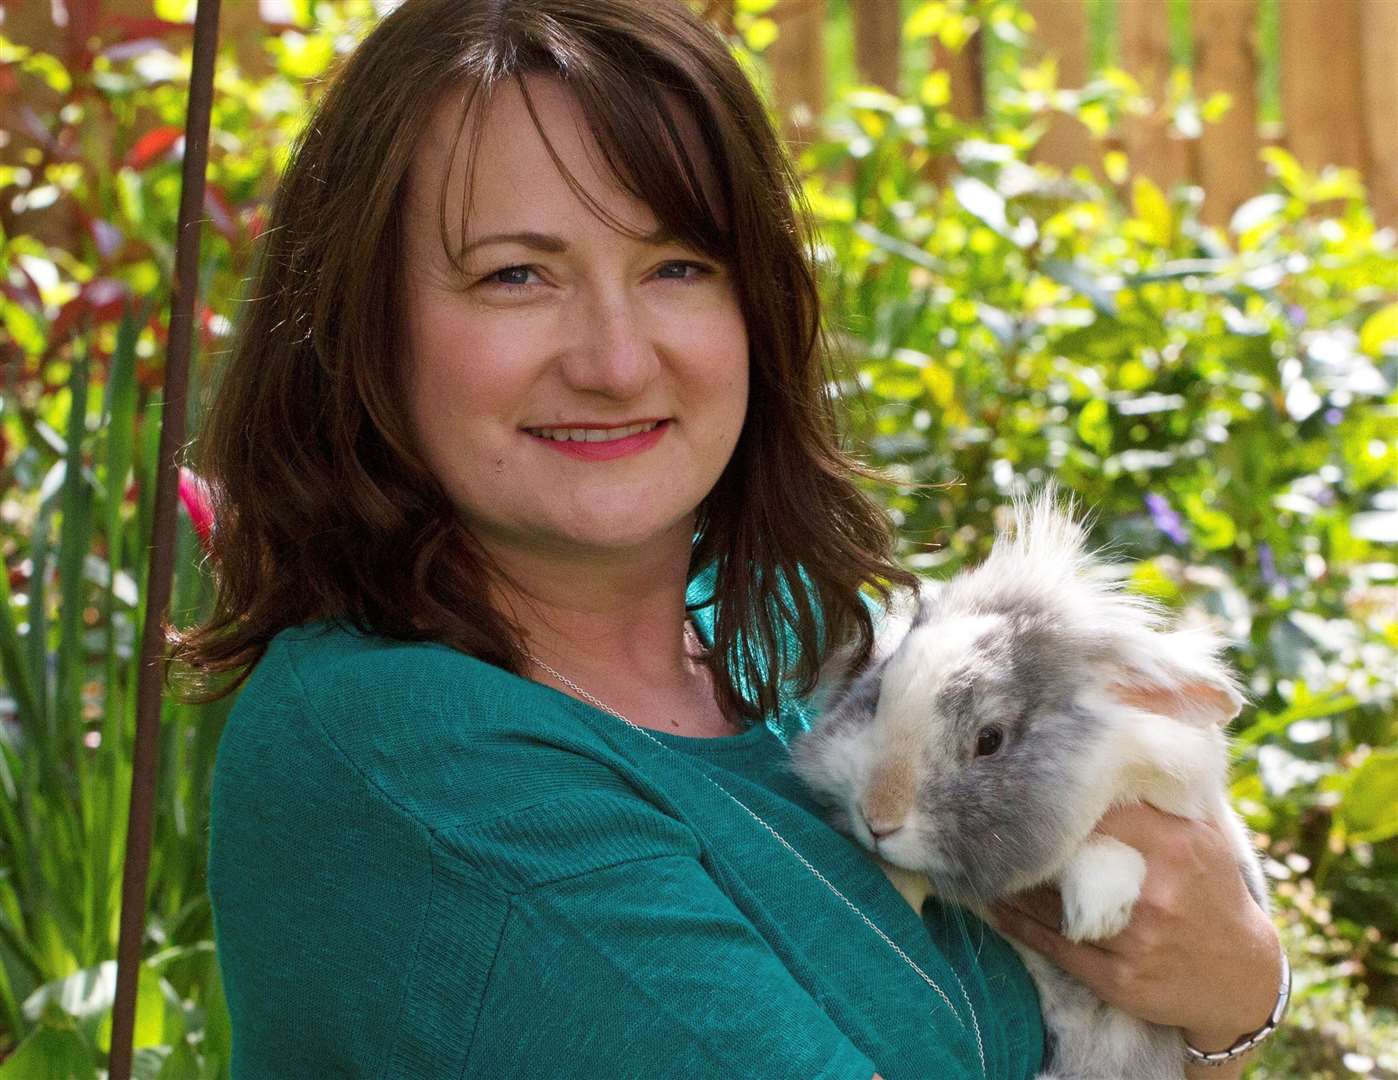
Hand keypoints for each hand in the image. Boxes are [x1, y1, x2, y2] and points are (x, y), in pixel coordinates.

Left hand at [988, 801, 1281, 1050]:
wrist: (1242, 977)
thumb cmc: (1214, 893)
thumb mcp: (1204, 838)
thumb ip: (1163, 799)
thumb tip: (1121, 743)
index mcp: (1177, 847)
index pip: (1103, 813)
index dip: (1059, 801)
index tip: (1024, 788)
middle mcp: (1157, 894)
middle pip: (1069, 861)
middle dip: (1027, 844)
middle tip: (989, 824)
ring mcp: (1138, 941)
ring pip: (1053, 905)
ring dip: (1013, 884)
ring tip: (983, 862)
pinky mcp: (1120, 980)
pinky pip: (1055, 946)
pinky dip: (1019, 924)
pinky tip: (996, 906)